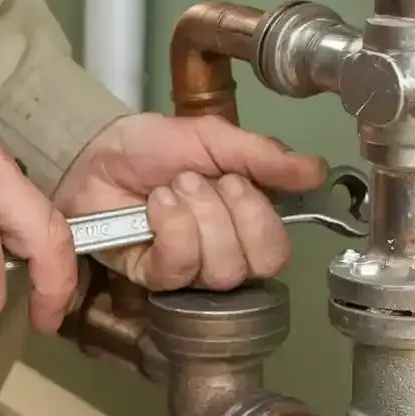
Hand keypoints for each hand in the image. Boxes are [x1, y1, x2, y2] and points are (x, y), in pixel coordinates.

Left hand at [52, 113, 326, 290]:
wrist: (97, 151)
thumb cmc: (153, 147)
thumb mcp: (214, 138)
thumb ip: (265, 156)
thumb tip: (316, 170)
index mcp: (246, 221)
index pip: (277, 250)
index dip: (259, 218)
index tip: (233, 179)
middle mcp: (224, 252)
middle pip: (256, 267)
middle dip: (227, 216)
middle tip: (196, 181)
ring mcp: (189, 269)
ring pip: (219, 270)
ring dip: (196, 218)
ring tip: (171, 189)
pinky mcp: (153, 277)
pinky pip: (178, 269)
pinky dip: (170, 229)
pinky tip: (155, 205)